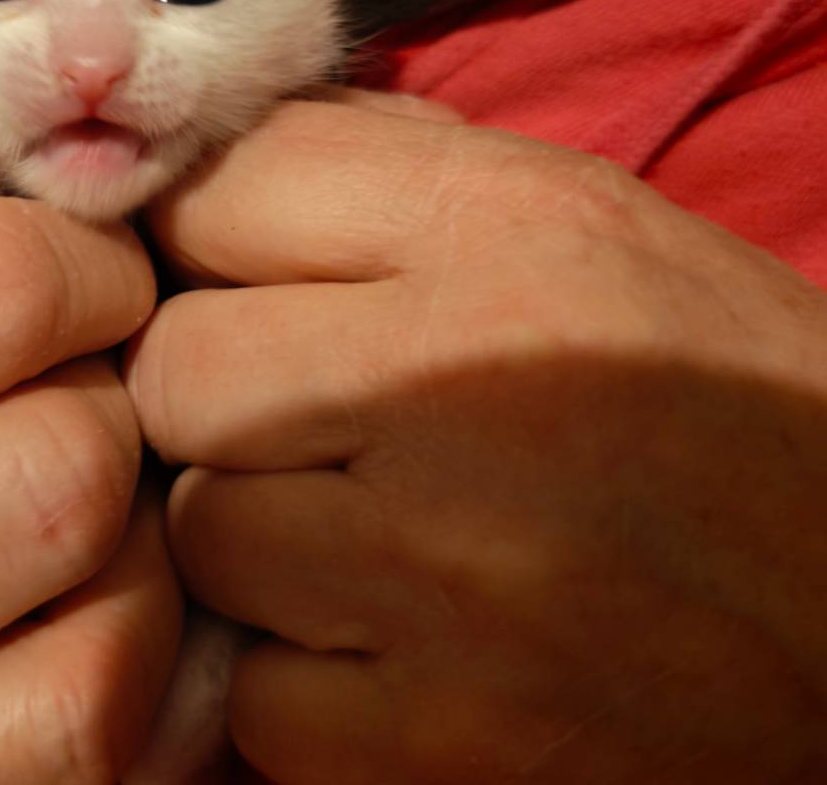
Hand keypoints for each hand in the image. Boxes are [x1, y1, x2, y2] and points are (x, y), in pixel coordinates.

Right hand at [0, 108, 176, 781]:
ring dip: (130, 530)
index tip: (62, 269)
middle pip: (63, 465)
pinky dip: (117, 652)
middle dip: (105, 389)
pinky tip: (57, 600)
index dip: (71, 258)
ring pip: (109, 627)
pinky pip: (87, 750)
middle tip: (58, 378)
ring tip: (49, 490)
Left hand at [127, 92, 826, 783]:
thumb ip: (392, 172)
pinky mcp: (444, 742)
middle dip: (215, 401)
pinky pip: (256, 699)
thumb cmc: (715, 398)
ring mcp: (449, 578)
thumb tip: (214, 166)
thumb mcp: (587, 226)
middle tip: (305, 427)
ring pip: (200, 535)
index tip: (236, 283)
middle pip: (176, 373)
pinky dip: (302, 687)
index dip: (205, 246)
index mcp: (508, 232)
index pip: (216, 195)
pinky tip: (399, 654)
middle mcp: (461, 386)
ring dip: (256, 545)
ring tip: (370, 544)